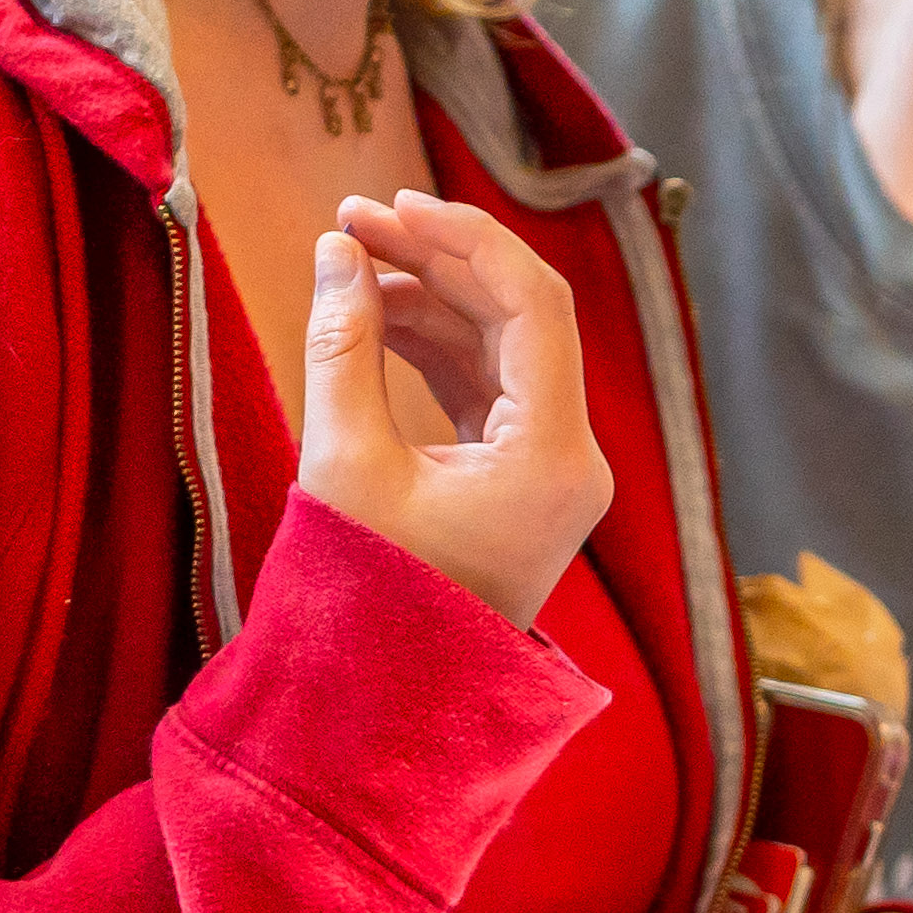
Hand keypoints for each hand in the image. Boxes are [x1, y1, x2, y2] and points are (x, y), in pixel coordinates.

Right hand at [302, 191, 605, 623]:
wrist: (383, 708)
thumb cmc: (363, 600)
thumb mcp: (344, 463)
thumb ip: (343, 344)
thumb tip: (339, 248)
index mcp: (557, 458)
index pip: (534, 305)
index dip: (464, 239)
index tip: (391, 205)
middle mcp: (572, 460)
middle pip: (520, 319)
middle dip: (439, 259)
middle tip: (355, 219)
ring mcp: (550, 473)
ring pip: (501, 350)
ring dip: (431, 298)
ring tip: (352, 264)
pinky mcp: (519, 482)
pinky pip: (486, 389)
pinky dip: (434, 347)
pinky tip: (375, 313)